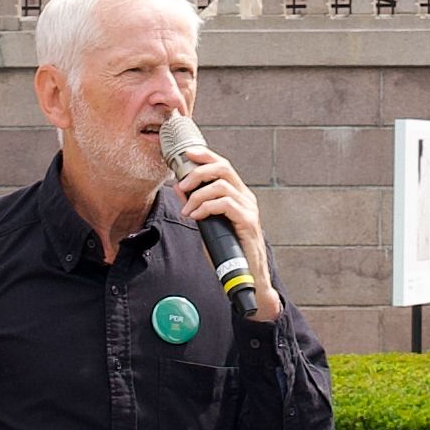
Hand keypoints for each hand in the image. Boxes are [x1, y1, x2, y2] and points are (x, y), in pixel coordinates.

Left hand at [169, 147, 273, 302]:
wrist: (248, 276)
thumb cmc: (229, 251)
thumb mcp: (208, 224)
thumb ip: (197, 205)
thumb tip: (180, 188)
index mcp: (238, 194)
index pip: (223, 165)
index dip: (206, 155)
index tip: (188, 153)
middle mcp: (246, 197)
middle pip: (223, 168)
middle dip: (198, 172)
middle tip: (181, 184)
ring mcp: (249, 208)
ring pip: (221, 186)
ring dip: (198, 195)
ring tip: (187, 210)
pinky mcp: (248, 221)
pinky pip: (225, 204)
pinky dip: (206, 207)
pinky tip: (197, 216)